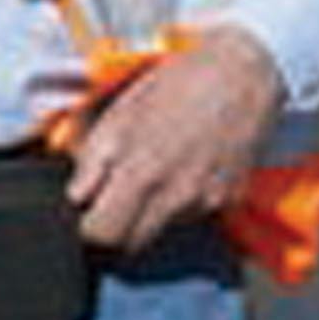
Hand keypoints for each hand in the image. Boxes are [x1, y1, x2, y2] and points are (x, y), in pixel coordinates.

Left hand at [65, 26, 283, 254]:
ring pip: (160, 230)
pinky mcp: (228, 201)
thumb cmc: (177, 85)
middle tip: (109, 204)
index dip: (87, 224)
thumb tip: (76, 195)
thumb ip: (93, 159)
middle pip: (128, 245)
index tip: (86, 211)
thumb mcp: (120, 113)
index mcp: (139, 170)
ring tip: (155, 172)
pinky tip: (183, 169)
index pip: (99, 232)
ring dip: (148, 214)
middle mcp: (173, 193)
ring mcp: (204, 201)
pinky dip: (180, 203)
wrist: (242, 74)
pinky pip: (192, 216)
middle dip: (112, 231)